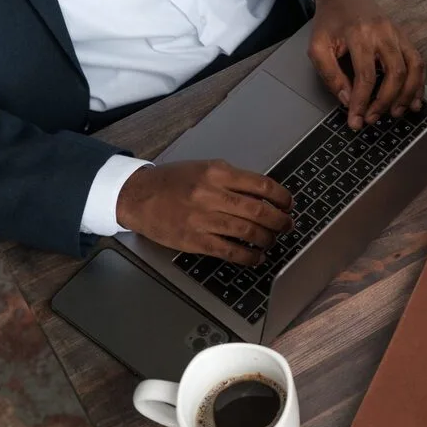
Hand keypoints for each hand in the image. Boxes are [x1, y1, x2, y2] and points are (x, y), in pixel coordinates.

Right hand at [117, 161, 293, 265]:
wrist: (137, 196)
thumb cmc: (173, 182)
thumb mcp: (204, 169)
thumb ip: (233, 180)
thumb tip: (265, 196)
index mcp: (217, 172)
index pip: (261, 184)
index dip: (281, 197)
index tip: (289, 204)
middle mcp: (211, 194)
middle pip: (258, 210)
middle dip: (279, 220)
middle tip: (287, 225)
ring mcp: (202, 219)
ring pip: (247, 231)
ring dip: (267, 239)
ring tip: (272, 241)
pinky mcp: (195, 240)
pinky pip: (229, 251)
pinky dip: (249, 256)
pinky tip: (257, 257)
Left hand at [308, 0, 424, 129]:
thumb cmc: (330, 23)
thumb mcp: (317, 46)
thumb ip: (329, 74)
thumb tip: (347, 100)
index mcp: (359, 34)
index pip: (365, 75)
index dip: (362, 101)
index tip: (356, 120)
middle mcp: (383, 33)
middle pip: (395, 73)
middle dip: (385, 101)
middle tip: (373, 118)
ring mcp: (398, 35)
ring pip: (412, 68)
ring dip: (407, 95)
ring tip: (395, 113)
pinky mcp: (405, 38)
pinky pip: (418, 63)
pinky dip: (418, 84)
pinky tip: (413, 101)